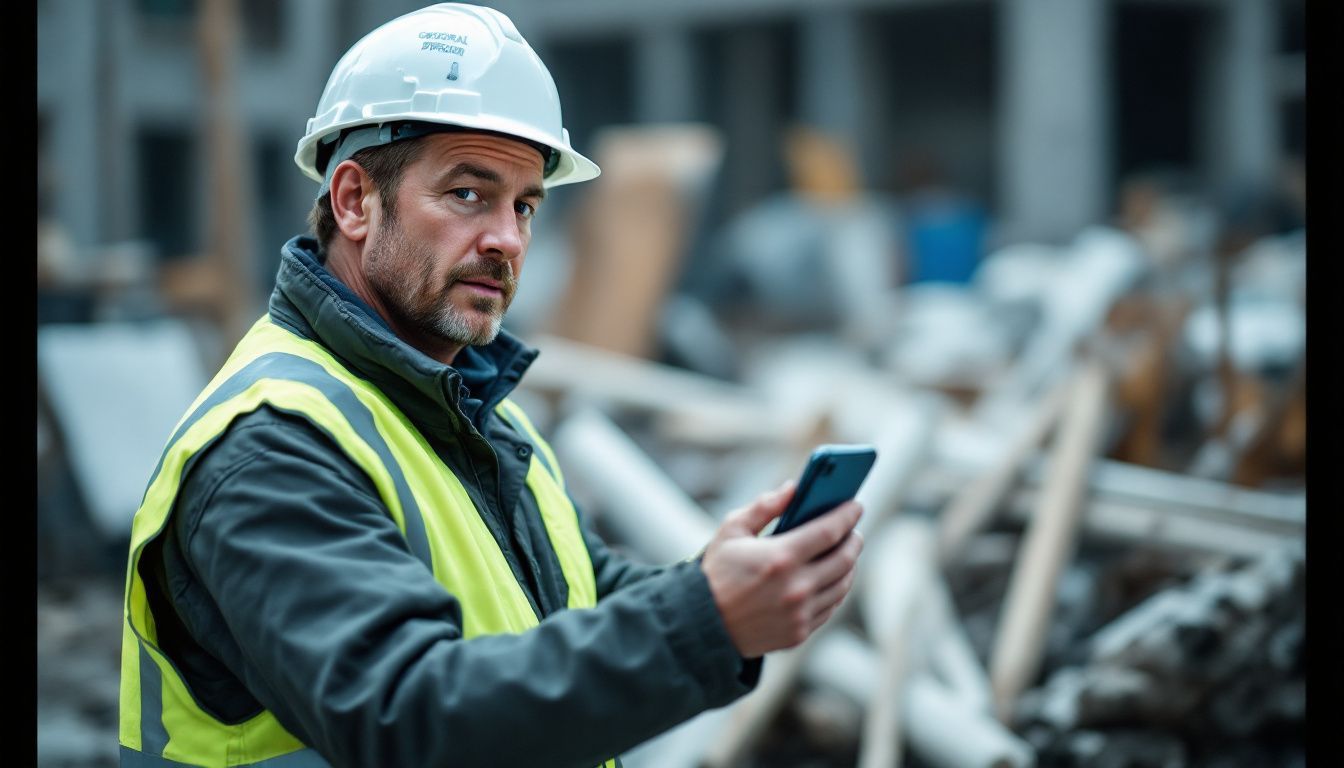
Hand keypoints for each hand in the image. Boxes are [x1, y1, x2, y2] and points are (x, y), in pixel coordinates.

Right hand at [700, 482, 863, 657]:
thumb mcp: (731, 531)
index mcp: (780, 557)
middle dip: (854, 540)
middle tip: (853, 529)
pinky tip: (831, 577)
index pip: (830, 532)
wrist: (700, 625)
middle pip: (845, 559)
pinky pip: (830, 607)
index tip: (855, 506)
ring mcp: (800, 614)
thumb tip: (793, 488)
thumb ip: (764, 506)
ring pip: (842, 585)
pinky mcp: (799, 633)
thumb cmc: (715, 573)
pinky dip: (836, 589)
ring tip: (845, 552)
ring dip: (849, 565)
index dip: (847, 516)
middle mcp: (796, 588)